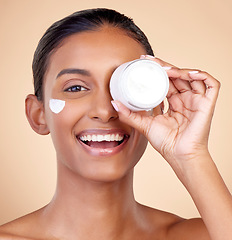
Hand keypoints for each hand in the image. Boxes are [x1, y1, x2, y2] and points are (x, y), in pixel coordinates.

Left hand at [112, 56, 220, 170]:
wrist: (178, 155)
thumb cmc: (165, 142)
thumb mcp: (144, 125)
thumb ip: (129, 114)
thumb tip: (114, 103)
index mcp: (173, 103)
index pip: (167, 81)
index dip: (158, 71)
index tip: (145, 63)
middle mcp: (185, 99)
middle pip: (177, 76)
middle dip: (165, 67)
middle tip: (151, 61)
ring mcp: (197, 101)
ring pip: (192, 77)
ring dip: (179, 70)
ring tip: (165, 69)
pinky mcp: (207, 104)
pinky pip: (211, 85)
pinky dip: (202, 76)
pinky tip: (189, 73)